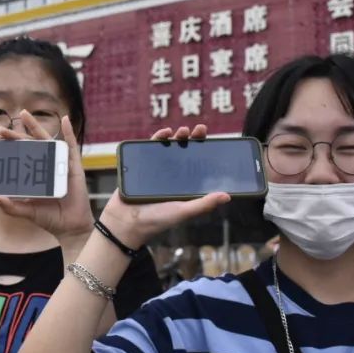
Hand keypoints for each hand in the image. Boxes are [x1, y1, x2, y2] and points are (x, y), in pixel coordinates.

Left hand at [0, 112, 94, 241]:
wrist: (69, 228)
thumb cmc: (50, 219)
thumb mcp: (26, 212)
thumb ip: (10, 206)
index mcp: (34, 174)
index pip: (18, 155)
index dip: (7, 146)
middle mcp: (46, 165)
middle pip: (28, 145)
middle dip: (14, 135)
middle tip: (0, 128)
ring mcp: (59, 164)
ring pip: (46, 140)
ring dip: (35, 126)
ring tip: (24, 114)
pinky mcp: (73, 166)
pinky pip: (71, 146)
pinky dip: (69, 132)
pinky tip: (65, 119)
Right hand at [99, 125, 230, 248]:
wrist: (126, 222)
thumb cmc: (156, 220)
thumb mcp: (183, 211)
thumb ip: (203, 204)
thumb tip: (227, 196)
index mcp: (184, 186)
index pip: (198, 165)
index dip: (206, 152)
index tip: (214, 141)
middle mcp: (172, 176)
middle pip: (185, 152)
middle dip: (193, 139)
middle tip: (200, 130)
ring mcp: (157, 170)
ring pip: (169, 148)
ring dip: (177, 136)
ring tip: (183, 131)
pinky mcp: (142, 165)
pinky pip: (150, 148)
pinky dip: (158, 138)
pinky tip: (165, 133)